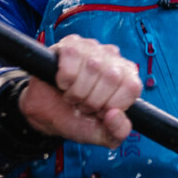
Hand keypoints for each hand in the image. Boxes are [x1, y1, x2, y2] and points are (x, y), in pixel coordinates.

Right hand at [17, 36, 140, 147]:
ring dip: (77, 91)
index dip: (111, 104)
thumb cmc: (75, 118)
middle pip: (112, 77)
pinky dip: (64, 78)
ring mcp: (92, 48)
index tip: (100, 111)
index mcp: (127, 78)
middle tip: (83, 104)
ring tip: (73, 95)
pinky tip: (63, 82)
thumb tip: (115, 115)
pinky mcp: (70, 44)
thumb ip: (117, 131)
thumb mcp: (101, 133)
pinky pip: (71, 57)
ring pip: (92, 67)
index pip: (131, 87)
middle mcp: (113, 58)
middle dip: (93, 100)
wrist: (46, 113)